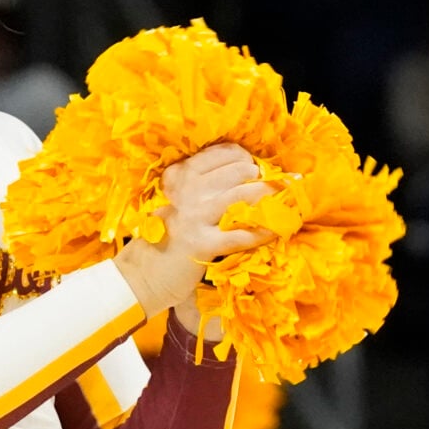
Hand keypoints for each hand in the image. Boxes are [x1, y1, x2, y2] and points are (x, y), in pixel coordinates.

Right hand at [114, 144, 271, 315]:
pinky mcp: (203, 244)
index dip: (250, 160)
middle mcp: (188, 189)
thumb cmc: (165, 238)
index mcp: (181, 174)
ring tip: (288, 204)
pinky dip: (264, 232)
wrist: (141, 276)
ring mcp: (195, 216)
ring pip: (245, 196)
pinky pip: (242, 235)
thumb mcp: (178, 202)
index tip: (260, 171)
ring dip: (272, 199)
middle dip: (265, 178)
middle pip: (240, 170)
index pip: (226, 153)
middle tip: (278, 189)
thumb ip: (204, 186)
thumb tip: (248, 174)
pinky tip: (277, 231)